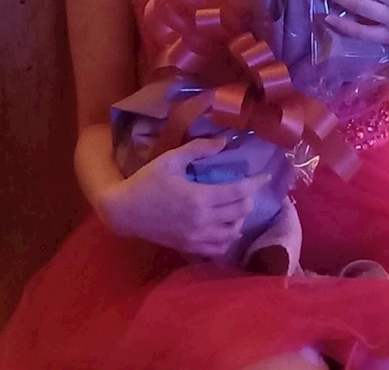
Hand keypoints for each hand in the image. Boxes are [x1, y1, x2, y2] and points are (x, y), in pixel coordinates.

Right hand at [100, 136, 269, 258]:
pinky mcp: (189, 247)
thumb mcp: (171, 159)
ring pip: (232, 232)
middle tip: (250, 187)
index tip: (265, 175)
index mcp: (200, 197)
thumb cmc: (146, 181)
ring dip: (240, 218)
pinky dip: (228, 238)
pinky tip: (227, 228)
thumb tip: (224, 141)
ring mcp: (196, 237)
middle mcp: (202, 220)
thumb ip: (199, 149)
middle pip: (240, 211)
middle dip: (250, 198)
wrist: (123, 211)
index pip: (239, 191)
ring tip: (238, 205)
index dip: (256, 183)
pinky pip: (218, 248)